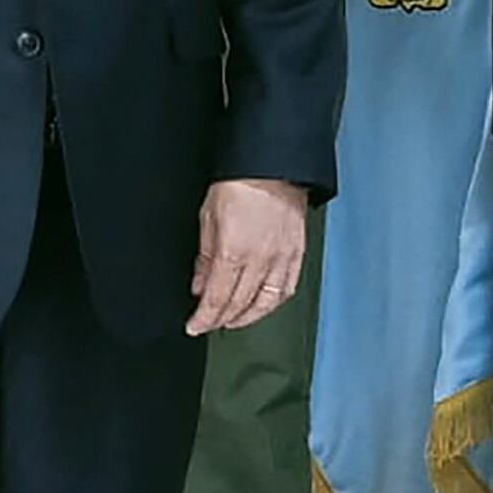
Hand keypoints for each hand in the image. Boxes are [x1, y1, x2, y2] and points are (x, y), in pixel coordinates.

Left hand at [188, 178, 307, 334]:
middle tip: (209, 325)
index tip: (194, 326)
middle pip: (239, 305)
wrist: (272, 166)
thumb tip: (199, 286)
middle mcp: (259, 262)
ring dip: (247, 317)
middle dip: (221, 320)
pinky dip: (273, 304)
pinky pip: (286, 290)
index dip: (204, 318)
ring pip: (265, 303)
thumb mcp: (207, 218)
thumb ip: (204, 258)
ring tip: (233, 321)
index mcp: (233, 252)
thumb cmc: (238, 185)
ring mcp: (281, 260)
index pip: (217, 298)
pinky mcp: (297, 255)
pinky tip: (263, 306)